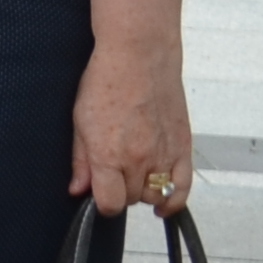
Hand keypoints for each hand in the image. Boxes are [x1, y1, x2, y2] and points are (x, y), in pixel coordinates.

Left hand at [70, 40, 192, 210]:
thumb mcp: (80, 122)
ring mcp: (164, 154)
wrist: (139, 58)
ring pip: (157, 195)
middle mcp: (139, 159)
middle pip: (132, 199)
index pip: (110, 203)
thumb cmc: (105, 83)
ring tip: (134, 178)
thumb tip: (78, 191)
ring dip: (144, 192)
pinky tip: (164, 204)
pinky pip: (184, 187)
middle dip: (121, 192)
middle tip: (114, 176)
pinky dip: (175, 200)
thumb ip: (81, 161)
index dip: (102, 205)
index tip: (99, 196)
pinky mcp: (184, 147)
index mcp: (109, 155)